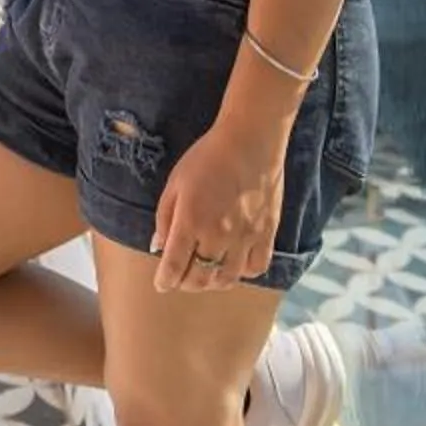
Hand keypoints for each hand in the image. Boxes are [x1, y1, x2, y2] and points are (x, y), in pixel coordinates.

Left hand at [150, 113, 286, 294]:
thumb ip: (165, 218)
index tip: (162, 283)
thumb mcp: (174, 183)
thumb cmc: (206, 158)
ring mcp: (244, 238)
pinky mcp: (266, 234)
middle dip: (185, 283)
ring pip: (227, 278)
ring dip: (212, 282)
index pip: (174, 267)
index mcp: (190, 222)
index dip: (165, 280)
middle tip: (181, 278)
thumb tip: (159, 246)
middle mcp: (217, 236)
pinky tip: (233, 264)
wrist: (249, 142)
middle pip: (199, 278)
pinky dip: (242, 272)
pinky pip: (255, 268)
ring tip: (205, 274)